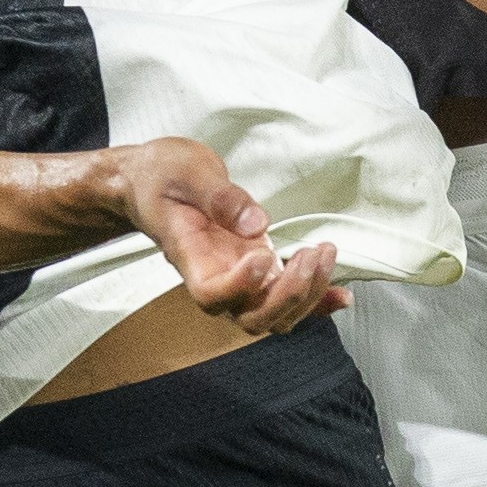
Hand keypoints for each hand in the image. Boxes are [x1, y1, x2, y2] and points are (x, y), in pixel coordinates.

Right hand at [113, 144, 344, 332]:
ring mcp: (235, 275)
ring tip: (324, 254)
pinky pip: (285, 297)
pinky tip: (340, 294)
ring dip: (307, 295)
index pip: (211, 294)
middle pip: (250, 316)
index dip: (240, 287)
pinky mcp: (254, 267)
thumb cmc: (159, 177)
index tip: (262, 256)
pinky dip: (316, 301)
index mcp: (189, 255)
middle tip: (309, 256)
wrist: (146, 182)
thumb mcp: (186, 171)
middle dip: (287, 295)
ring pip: (273, 314)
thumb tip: (256, 222)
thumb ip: (219, 196)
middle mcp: (214, 274)